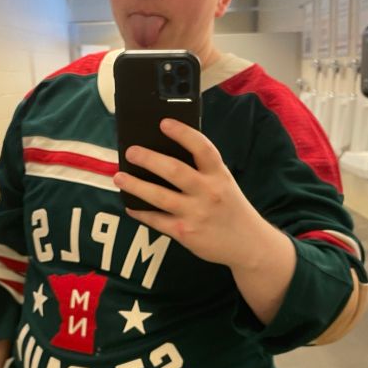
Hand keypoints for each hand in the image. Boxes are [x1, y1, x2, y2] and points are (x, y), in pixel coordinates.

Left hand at [113, 118, 265, 268]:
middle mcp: (208, 192)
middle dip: (149, 159)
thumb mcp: (224, 183)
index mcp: (219, 175)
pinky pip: (156, 220)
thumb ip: (202, 170)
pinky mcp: (185, 232)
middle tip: (131, 152)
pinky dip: (141, 212)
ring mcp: (196, 213)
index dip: (183, 133)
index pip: (202, 148)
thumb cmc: (230, 208)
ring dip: (135, 186)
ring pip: (159, 196)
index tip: (164, 123)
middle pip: (174, 171)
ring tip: (119, 177)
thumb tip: (166, 153)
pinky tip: (131, 205)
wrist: (248, 245)